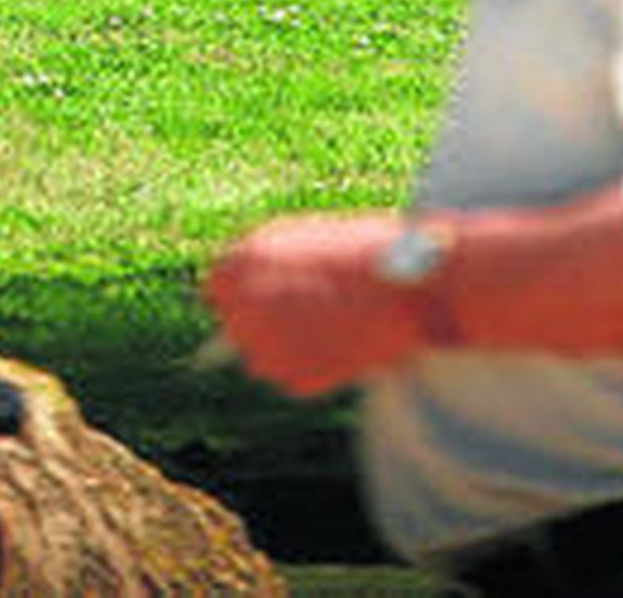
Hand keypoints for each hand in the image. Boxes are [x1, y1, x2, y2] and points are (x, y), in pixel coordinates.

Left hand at [203, 212, 424, 396]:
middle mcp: (243, 307)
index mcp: (241, 263)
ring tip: (333, 329)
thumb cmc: (358, 252)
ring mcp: (267, 346)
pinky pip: (296, 379)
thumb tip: (246, 298)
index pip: (217, 290)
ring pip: (263, 361)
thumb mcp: (304, 243)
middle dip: (264, 328)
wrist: (405, 279)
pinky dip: (317, 370)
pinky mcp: (294, 378)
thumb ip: (269, 268)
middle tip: (307, 319)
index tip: (263, 303)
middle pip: (236, 331)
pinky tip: (346, 345)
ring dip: (289, 352)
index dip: (241, 298)